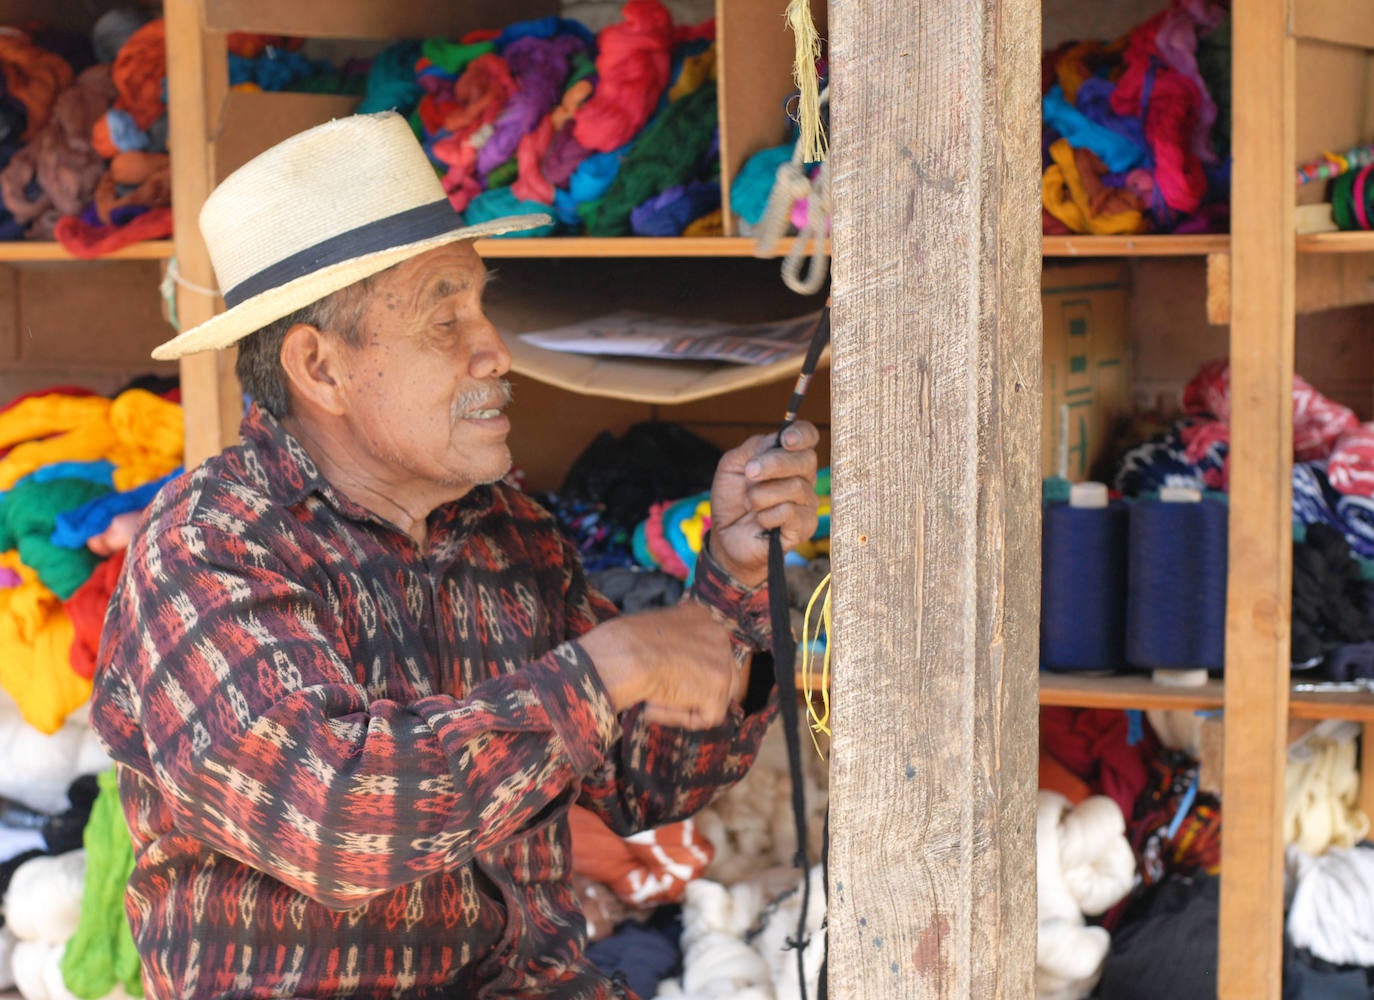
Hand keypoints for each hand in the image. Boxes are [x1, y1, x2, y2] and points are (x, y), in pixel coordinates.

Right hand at [577, 602, 735, 728]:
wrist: (623, 654)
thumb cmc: (619, 644)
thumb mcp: (650, 630)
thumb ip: (668, 643)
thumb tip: (669, 666)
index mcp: (700, 615)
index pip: (707, 649)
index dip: (687, 670)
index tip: (662, 679)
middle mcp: (718, 633)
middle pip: (721, 673)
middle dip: (697, 690)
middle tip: (662, 697)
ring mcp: (722, 661)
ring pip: (714, 697)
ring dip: (683, 706)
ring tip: (651, 701)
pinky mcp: (719, 688)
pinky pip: (705, 717)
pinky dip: (675, 718)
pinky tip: (651, 707)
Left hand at [706, 422, 820, 586]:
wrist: (725, 537)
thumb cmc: (732, 500)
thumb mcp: (733, 466)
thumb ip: (754, 448)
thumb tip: (777, 439)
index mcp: (787, 458)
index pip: (808, 437)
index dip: (802, 434)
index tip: (786, 439)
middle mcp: (803, 477)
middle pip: (806, 459)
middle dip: (773, 464)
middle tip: (749, 473)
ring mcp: (807, 502)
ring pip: (795, 487)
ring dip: (761, 495)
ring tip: (749, 504)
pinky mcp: (805, 526)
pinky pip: (791, 512)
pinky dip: (767, 515)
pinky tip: (760, 521)